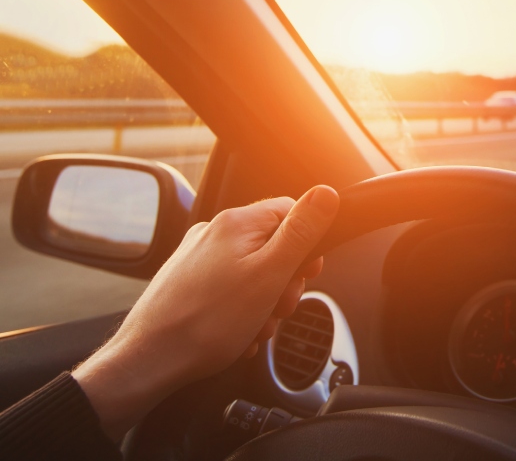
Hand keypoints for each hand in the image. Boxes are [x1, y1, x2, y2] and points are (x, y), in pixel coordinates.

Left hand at [72, 185, 339, 440]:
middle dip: (284, 281)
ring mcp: (197, 257)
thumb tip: (326, 194)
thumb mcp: (270, 275)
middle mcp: (213, 233)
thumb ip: (301, 232)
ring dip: (264, 302)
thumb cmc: (207, 322)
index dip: (307, 245)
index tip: (307, 273)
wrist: (150, 360)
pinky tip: (237, 333)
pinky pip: (230, 290)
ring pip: (252, 272)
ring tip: (254, 327)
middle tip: (277, 307)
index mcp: (236, 223)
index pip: (290, 212)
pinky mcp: (187, 282)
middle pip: (272, 245)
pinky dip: (241, 311)